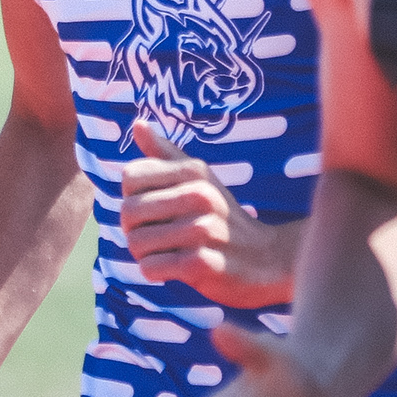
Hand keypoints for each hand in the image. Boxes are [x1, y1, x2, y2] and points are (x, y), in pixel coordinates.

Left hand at [122, 123, 298, 304]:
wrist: (267, 259)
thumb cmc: (223, 217)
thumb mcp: (200, 179)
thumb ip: (165, 154)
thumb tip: (137, 124)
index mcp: (194, 171)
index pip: (130, 177)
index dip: (132, 196)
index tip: (151, 209)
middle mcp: (199, 195)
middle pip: (129, 210)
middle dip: (133, 230)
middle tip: (154, 237)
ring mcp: (202, 230)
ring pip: (136, 242)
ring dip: (143, 254)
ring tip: (164, 253)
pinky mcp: (202, 263)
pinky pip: (151, 267)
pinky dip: (155, 272)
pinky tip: (174, 269)